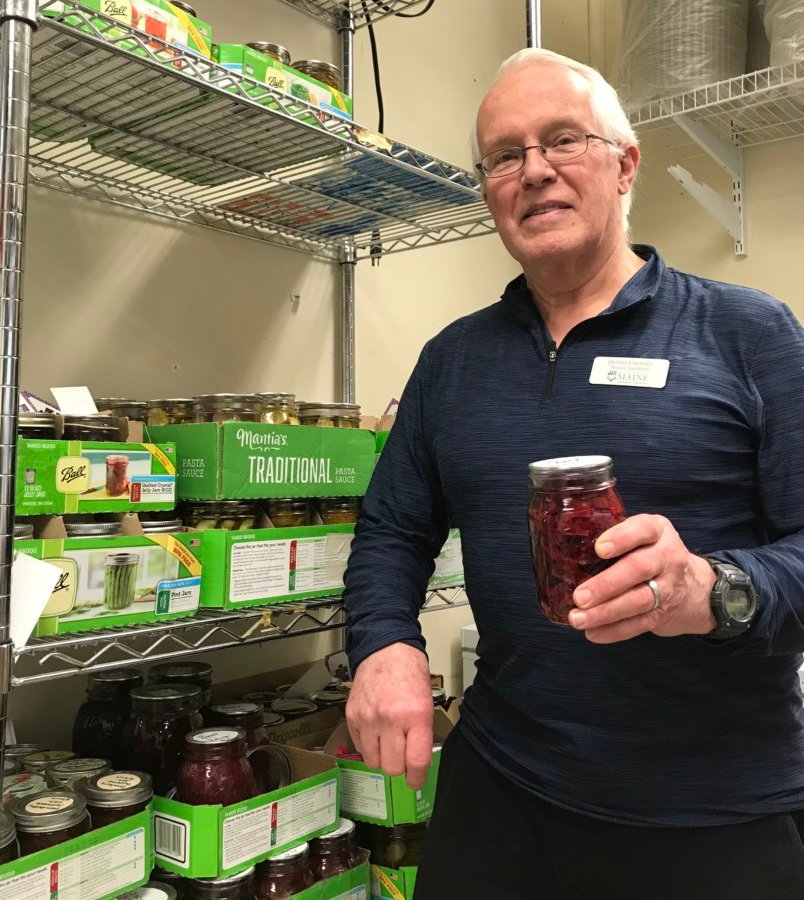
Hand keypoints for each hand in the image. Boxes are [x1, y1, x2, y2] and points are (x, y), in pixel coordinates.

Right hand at [345, 642, 432, 788]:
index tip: (416, 780)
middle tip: (403, 756)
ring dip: (382, 757)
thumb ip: (422, 734)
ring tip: (388, 742)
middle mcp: (391, 719)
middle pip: (392, 768)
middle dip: (399, 767)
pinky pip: (359, 747)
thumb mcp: (426, 703)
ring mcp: (368, 718)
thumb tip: (417, 763)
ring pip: (373, 761)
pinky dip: (368, 745)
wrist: (385, 648)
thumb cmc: (410, 672)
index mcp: (415, 715)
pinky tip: (376, 731)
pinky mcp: (352, 716)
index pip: (416, 762)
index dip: (417, 778)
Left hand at [567, 514, 717, 642]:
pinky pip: (639, 624)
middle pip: (638, 569)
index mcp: (657, 530)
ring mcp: (668, 587)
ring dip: (606, 613)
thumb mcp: (641, 534)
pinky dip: (615, 631)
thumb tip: (561, 541)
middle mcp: (666, 557)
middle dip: (607, 584)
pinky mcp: (663, 613)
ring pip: (638, 600)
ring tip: (579, 619)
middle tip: (579, 597)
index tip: (599, 549)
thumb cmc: (651, 553)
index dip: (621, 538)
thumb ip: (614, 534)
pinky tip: (593, 633)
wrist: (695, 587)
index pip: (642, 529)